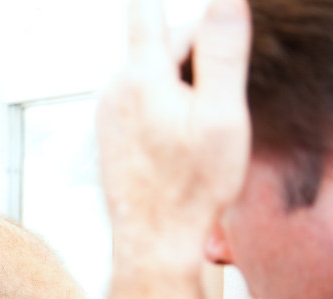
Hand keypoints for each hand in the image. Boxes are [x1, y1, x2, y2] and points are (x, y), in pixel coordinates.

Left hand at [97, 0, 251, 264]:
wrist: (154, 240)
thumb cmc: (189, 188)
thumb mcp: (221, 116)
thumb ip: (221, 53)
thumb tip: (224, 1)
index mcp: (142, 78)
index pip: (147, 12)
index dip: (160, 1)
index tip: (173, 9)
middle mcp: (115, 90)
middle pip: (160, 46)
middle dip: (195, 59)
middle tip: (217, 105)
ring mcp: (108, 112)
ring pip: (153, 75)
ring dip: (180, 88)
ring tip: (196, 132)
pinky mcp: (108, 132)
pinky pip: (141, 102)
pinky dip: (163, 109)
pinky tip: (177, 144)